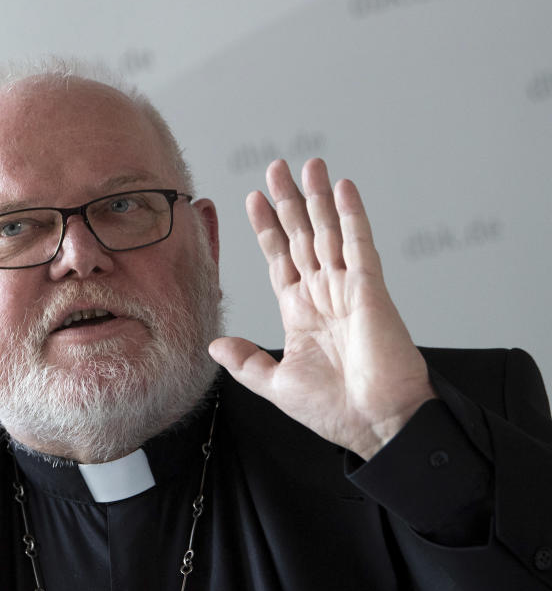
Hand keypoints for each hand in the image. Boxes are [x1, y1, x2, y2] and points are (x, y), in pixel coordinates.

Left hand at [209, 159, 434, 459]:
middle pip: (301, 236)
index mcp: (300, 312)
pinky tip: (342, 188)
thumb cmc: (336, 411)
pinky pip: (359, 243)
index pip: (279, 259)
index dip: (266, 229)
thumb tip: (215, 346)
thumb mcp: (277, 384)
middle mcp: (323, 294)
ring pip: (328, 231)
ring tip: (307, 165)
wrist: (377, 425)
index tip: (253, 200)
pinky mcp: (370, 289)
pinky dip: (351, 214)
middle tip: (276, 168)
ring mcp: (347, 288)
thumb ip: (246, 362)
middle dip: (288, 201)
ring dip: (317, 197)